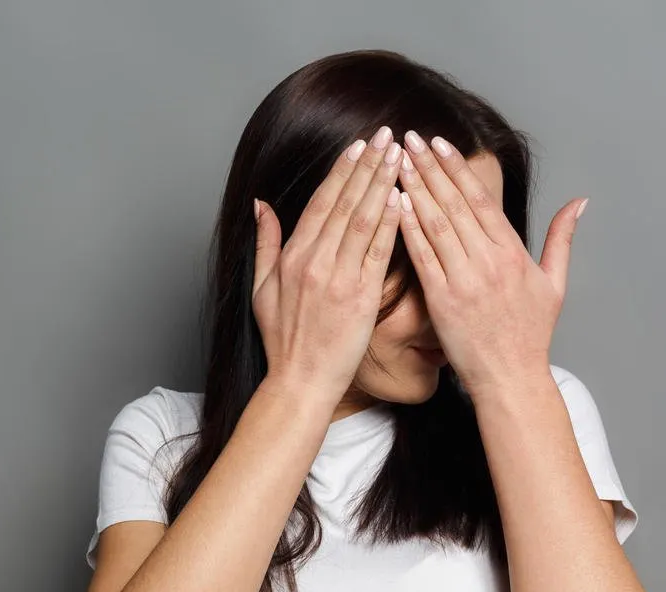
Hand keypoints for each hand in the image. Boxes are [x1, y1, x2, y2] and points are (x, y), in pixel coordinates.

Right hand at [252, 127, 405, 405]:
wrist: (301, 382)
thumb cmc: (283, 340)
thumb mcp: (261, 289)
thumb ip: (264, 243)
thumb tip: (261, 205)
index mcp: (292, 257)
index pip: (321, 202)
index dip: (341, 171)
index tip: (358, 145)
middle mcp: (314, 262)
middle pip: (345, 203)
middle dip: (368, 166)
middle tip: (387, 136)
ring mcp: (339, 279)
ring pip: (364, 220)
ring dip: (383, 184)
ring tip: (400, 155)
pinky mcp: (362, 298)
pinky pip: (379, 252)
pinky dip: (391, 223)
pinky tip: (404, 197)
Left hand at [394, 130, 585, 397]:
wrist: (511, 378)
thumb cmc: (531, 335)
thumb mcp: (556, 284)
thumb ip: (562, 239)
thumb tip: (580, 202)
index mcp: (513, 253)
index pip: (480, 199)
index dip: (457, 168)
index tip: (438, 144)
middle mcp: (489, 261)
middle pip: (454, 204)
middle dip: (429, 168)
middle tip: (408, 139)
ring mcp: (465, 280)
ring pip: (436, 224)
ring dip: (414, 189)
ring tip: (396, 161)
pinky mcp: (442, 301)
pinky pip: (422, 258)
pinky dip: (408, 228)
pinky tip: (394, 204)